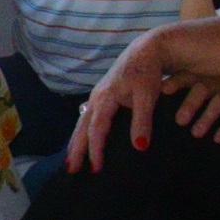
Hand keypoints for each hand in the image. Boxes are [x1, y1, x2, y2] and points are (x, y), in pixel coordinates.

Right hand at [66, 31, 170, 173]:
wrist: (147, 49)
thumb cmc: (148, 71)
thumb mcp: (148, 96)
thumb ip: (142, 121)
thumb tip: (139, 147)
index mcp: (105, 99)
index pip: (96, 130)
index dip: (95, 150)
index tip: (96, 169)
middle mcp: (96, 98)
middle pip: (82, 128)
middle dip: (76, 149)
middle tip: (71, 170)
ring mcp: (98, 96)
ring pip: (82, 122)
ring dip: (76, 141)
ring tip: (71, 159)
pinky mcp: (103, 95)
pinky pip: (87, 117)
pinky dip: (82, 131)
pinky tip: (83, 139)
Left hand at [161, 72, 219, 141]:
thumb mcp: (212, 81)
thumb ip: (191, 86)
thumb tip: (159, 97)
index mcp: (208, 71)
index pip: (188, 74)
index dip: (176, 81)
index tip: (164, 90)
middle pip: (203, 87)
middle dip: (190, 103)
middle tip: (179, 121)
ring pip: (219, 101)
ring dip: (207, 118)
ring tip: (196, 133)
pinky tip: (218, 139)